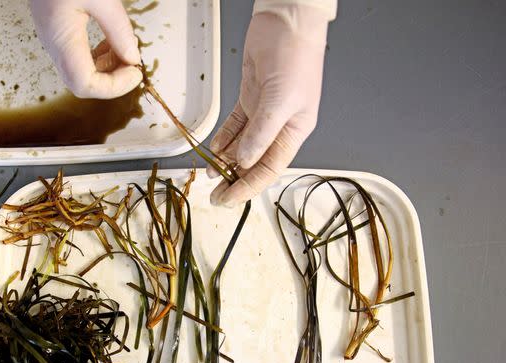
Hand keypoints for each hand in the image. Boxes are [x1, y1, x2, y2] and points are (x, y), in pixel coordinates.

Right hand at [30, 0, 141, 98]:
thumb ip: (118, 29)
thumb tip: (132, 57)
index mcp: (61, 38)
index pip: (85, 84)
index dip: (113, 87)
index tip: (135, 72)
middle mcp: (54, 44)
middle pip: (81, 84)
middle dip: (112, 81)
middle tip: (133, 65)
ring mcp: (54, 39)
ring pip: (80, 73)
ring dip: (107, 70)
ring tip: (125, 51)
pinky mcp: (57, 31)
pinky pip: (77, 57)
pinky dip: (99, 57)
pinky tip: (111, 42)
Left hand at [208, 4, 330, 206]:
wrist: (286, 20)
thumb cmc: (295, 54)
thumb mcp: (280, 99)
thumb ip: (261, 133)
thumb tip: (244, 161)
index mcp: (294, 130)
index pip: (269, 169)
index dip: (248, 187)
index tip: (229, 199)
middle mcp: (279, 125)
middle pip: (255, 162)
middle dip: (235, 180)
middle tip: (215, 195)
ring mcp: (263, 112)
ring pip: (242, 146)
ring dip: (226, 161)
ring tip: (209, 174)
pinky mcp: (250, 98)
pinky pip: (235, 126)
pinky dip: (224, 139)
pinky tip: (213, 150)